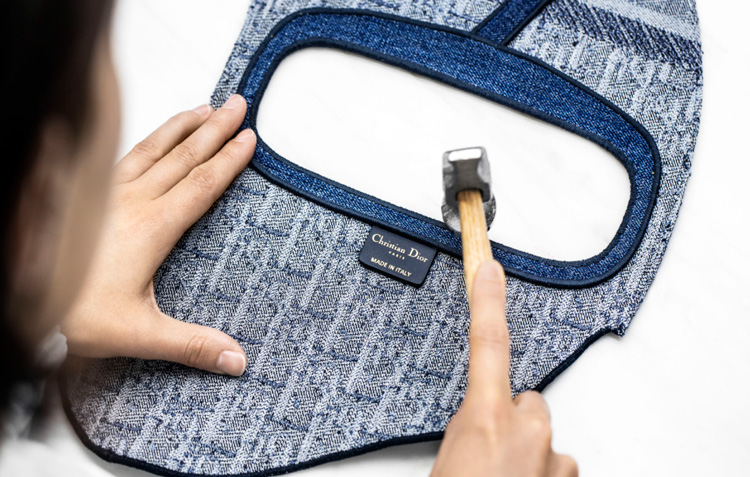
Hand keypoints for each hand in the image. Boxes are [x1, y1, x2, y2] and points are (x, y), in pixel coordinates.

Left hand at [61, 94, 255, 375]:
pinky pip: (126, 155)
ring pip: (153, 149)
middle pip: (184, 157)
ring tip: (205, 108)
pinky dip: (149, 138)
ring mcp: (109, 194)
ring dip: (183, 126)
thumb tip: (237, 359)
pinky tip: (154, 133)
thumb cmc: (75, 314)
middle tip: (236, 106)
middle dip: (214, 129)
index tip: (249, 139)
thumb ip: (191, 344)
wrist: (23, 302)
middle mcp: (132, 202)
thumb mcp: (139, 334)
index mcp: (152, 228)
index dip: (229, 161)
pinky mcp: (90, 195)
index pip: (201, 185)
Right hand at [431, 260, 576, 475]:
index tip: (491, 268)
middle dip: (509, 419)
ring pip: (540, 438)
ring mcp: (552, 457)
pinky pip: (555, 465)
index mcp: (484, 418)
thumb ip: (469, 434)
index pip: (487, 344)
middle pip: (523, 401)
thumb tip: (479, 430)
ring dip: (525, 453)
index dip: (489, 301)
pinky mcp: (567, 476)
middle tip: (484, 454)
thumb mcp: (446, 463)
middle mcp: (526, 430)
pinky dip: (540, 474)